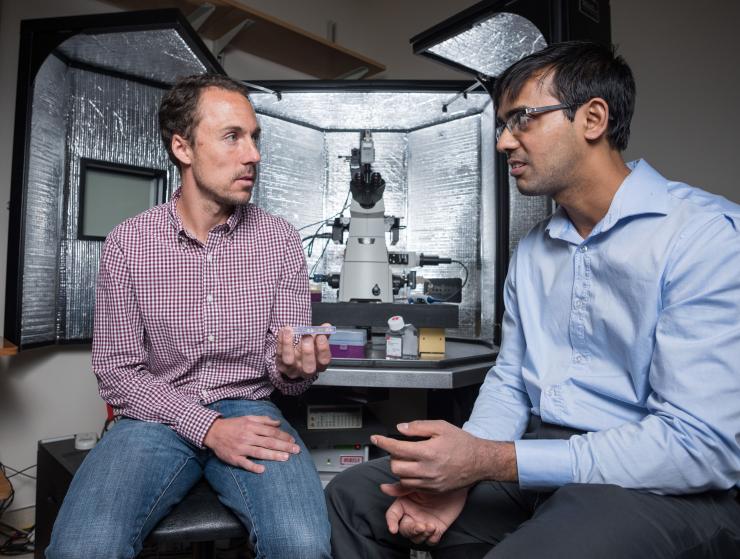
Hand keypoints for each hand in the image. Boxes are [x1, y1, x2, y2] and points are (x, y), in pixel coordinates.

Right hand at [203, 416, 299, 472]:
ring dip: (273, 455)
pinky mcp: (234, 458)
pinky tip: (262, 469)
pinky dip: (253, 466)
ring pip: (259, 452)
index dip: (283, 436)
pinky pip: (244, 463)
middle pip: (268, 442)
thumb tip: (278, 423)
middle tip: (295, 450)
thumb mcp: (248, 418)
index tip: (293, 440)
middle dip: (283, 446)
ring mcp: (241, 448)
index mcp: (251, 426)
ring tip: (285, 458)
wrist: (213, 432)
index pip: (271, 431)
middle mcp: (247, 436)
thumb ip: (264, 420)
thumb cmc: (232, 425)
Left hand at [276, 323, 331, 378]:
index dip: (323, 348)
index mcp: (319, 365)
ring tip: (290, 330)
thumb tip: (327, 326)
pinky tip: (284, 330)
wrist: (293, 359)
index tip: (321, 335)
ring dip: (288, 344)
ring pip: (289, 361)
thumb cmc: (307, 350)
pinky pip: (279, 353)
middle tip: (306, 336)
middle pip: (308, 367)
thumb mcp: (316, 343)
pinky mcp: (281, 365)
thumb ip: (322, 335)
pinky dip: (281, 340)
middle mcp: (306, 371)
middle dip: (308, 351)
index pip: (324, 361)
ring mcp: (292, 370)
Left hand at [372, 420, 516, 491]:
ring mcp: (430, 483)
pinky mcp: (433, 490)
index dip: (383, 442)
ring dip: (399, 468)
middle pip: (395, 466)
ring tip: (408, 459)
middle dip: (393, 456)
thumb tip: (400, 428)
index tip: (376, 438)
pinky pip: (412, 487)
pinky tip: (410, 471)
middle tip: (398, 448)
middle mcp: (427, 470)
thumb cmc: (462, 443)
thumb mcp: (441, 427)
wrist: (480, 461)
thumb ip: (418, 427)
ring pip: (402, 478)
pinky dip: (407, 478)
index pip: (397, 448)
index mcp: (428, 452)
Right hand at [382, 484, 467, 545]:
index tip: (393, 529)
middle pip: (404, 530)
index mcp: (405, 504)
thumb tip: (383, 488)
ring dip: (422, 535)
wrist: (456, 483)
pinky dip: (432, 538)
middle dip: (411, 530)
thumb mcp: (418, 483)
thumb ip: (401, 488)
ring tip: (431, 526)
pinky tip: (436, 529)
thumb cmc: (436, 479)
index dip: (391, 523)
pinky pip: (430, 540)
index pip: (393, 516)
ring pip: (416, 538)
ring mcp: (424, 522)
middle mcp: (412, 514)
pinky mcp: (436, 528)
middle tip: (420, 525)